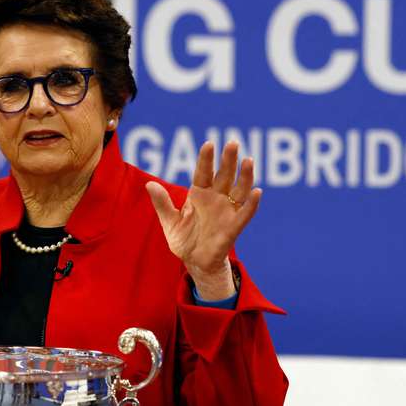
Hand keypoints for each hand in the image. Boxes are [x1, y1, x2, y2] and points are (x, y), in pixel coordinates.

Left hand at [146, 141, 261, 300]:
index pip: (204, 172)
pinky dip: (252, 204)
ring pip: (239, 189)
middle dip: (228, 160)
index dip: (206, 159)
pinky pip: (245, 213)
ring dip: (245, 176)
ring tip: (248, 161)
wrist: (195, 262)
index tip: (209, 144)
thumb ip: (162, 203)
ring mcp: (227, 211)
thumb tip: (149, 184)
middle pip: (224, 175)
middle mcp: (216, 198)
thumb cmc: (183, 239)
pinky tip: (257, 192)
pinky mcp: (234, 226)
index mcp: (199, 193)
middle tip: (232, 143)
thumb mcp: (170, 221)